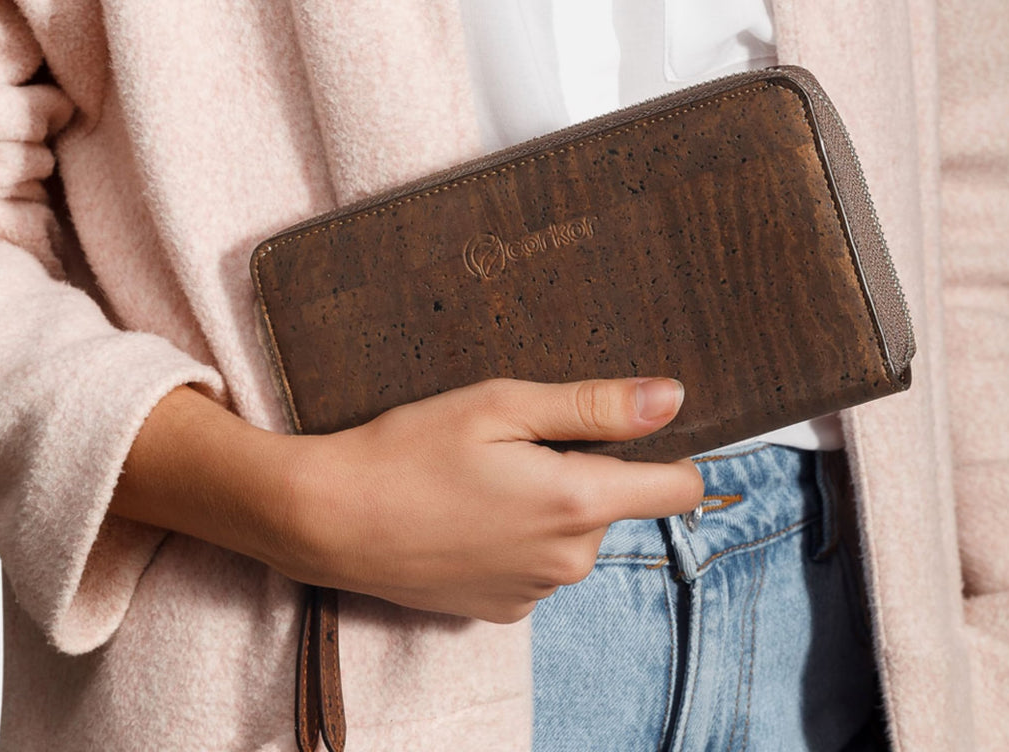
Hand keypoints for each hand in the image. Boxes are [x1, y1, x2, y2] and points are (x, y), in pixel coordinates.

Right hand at [260, 375, 701, 621]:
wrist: (331, 519)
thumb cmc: (411, 449)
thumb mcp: (502, 406)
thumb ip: (595, 406)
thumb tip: (674, 398)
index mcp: (578, 502)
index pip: (678, 488)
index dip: (670, 452)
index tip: (636, 429)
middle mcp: (569, 560)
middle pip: (616, 504)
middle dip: (585, 470)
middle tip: (515, 442)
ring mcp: (536, 592)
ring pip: (574, 534)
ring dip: (550, 503)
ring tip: (483, 476)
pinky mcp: (503, 610)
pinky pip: (537, 563)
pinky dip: (518, 536)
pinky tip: (467, 513)